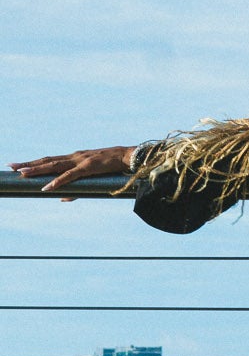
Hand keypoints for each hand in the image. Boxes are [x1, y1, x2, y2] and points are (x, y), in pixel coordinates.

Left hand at [9, 147, 136, 193]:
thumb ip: (76, 186)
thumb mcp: (92, 176)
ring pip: (54, 165)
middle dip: (28, 164)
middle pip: (46, 160)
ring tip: (22, 174)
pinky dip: (58, 181)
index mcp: (74, 158)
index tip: (17, 165)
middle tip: (11, 166)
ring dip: (37, 169)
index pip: (49, 160)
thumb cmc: (112, 166)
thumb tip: (62, 198)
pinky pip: (70, 175)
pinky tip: (47, 187)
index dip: (33, 163)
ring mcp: (80, 160)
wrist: (130, 157)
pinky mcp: (88, 167)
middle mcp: (74, 156)